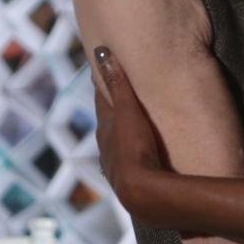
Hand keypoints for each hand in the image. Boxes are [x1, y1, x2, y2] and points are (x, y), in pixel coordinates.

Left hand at [92, 47, 169, 212]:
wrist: (142, 192)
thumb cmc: (135, 147)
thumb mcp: (129, 112)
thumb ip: (119, 84)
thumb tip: (101, 52)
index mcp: (106, 128)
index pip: (103, 100)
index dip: (105, 85)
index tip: (105, 71)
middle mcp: (106, 148)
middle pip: (108, 124)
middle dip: (112, 111)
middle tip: (117, 99)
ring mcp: (115, 167)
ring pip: (115, 146)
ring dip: (120, 137)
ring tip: (128, 132)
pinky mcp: (127, 184)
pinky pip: (126, 165)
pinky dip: (129, 158)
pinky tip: (136, 163)